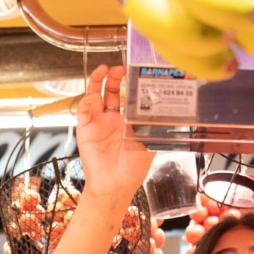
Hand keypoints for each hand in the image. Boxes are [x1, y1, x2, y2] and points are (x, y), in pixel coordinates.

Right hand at [75, 65, 153, 201]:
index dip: (131, 83)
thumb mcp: (149, 143)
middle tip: (120, 67)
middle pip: (111, 90)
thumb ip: (154, 126)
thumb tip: (169, 110)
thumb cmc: (132, 169)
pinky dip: (88, 99)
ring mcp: (98, 122)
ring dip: (98, 81)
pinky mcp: (85, 128)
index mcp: (128, 121)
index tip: (137, 72)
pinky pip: (84, 109)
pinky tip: (95, 95)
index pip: (128, 95)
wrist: (115, 185)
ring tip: (104, 69)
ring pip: (95, 94)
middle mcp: (112, 118)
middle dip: (115, 77)